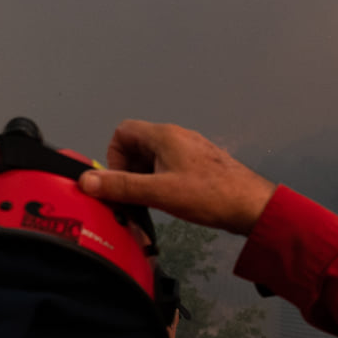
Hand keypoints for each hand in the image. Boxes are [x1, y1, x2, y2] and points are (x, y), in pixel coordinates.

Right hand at [77, 121, 276, 235]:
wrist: (252, 206)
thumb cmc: (208, 195)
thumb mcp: (158, 192)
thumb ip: (121, 186)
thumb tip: (86, 181)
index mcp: (165, 136)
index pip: (123, 132)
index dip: (114, 156)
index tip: (120, 181)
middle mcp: (177, 137)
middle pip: (137, 145)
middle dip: (129, 171)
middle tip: (135, 195)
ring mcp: (191, 150)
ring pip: (154, 159)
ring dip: (145, 179)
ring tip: (153, 201)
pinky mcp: (201, 165)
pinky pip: (171, 167)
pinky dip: (162, 182)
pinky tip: (171, 201)